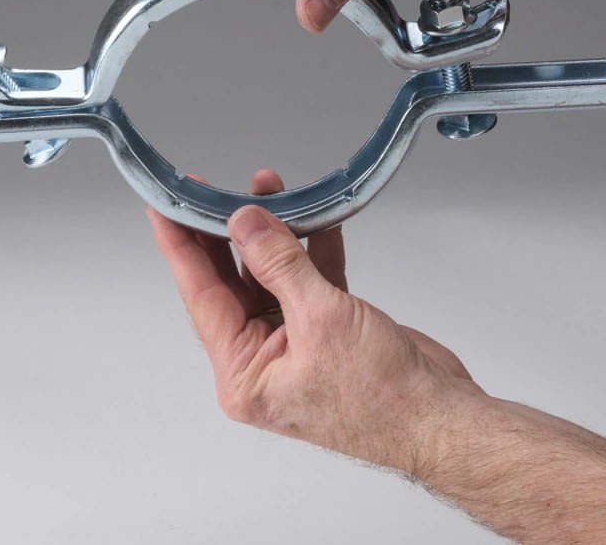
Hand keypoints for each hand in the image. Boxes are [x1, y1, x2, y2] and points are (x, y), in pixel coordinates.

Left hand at [147, 169, 484, 477]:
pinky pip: (308, 280)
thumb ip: (279, 265)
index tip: (164, 209)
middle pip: (231, 282)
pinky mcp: (327, 330)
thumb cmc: (382, 397)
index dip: (181, 247)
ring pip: (271, 276)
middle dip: (228, 232)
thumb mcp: (321, 318)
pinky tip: (315, 217)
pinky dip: (312, 249)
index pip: (201, 296)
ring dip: (274, 234)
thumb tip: (246, 224)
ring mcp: (294, 344)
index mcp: (244, 374)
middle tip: (212, 188)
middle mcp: (262, 360)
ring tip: (268, 188)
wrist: (440, 418)